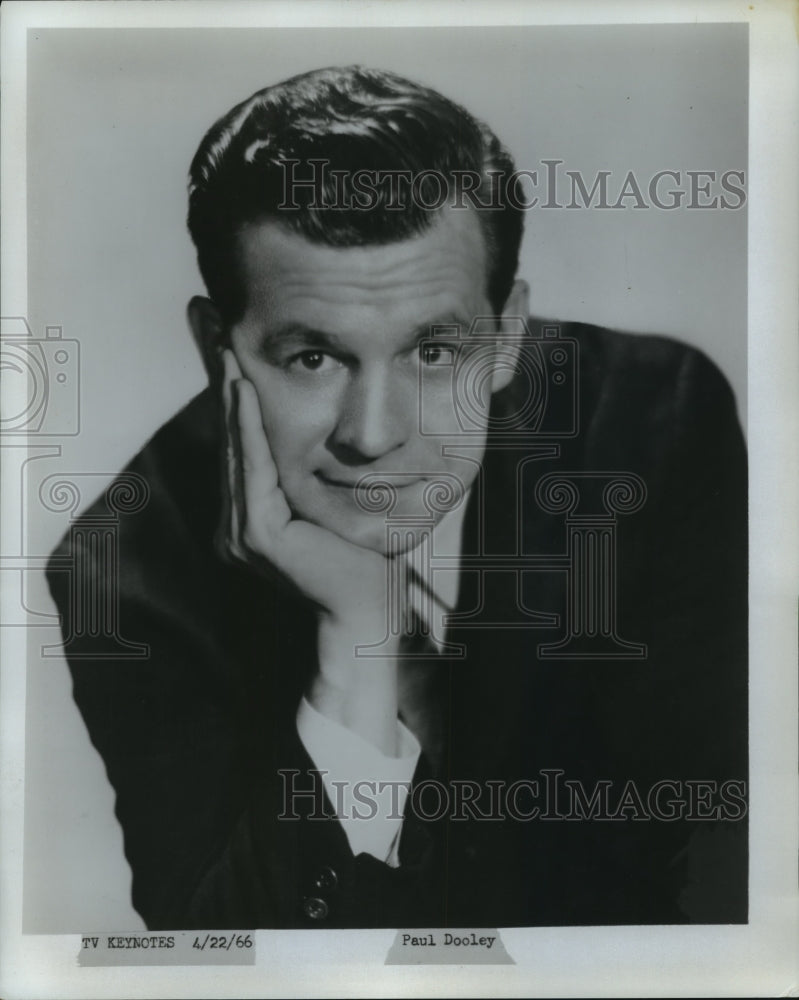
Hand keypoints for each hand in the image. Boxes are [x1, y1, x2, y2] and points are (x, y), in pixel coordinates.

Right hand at [220, 349, 400, 751]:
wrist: (369, 607)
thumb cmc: (362, 557)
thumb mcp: (335, 503)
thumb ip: (316, 473)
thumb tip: (332, 432)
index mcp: (250, 515)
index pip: (242, 445)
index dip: (233, 397)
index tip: (224, 346)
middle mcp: (235, 522)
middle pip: (231, 440)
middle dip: (221, 384)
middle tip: (210, 330)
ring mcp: (239, 531)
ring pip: (237, 450)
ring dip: (231, 397)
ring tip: (225, 350)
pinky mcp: (255, 535)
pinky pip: (253, 471)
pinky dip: (249, 429)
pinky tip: (245, 392)